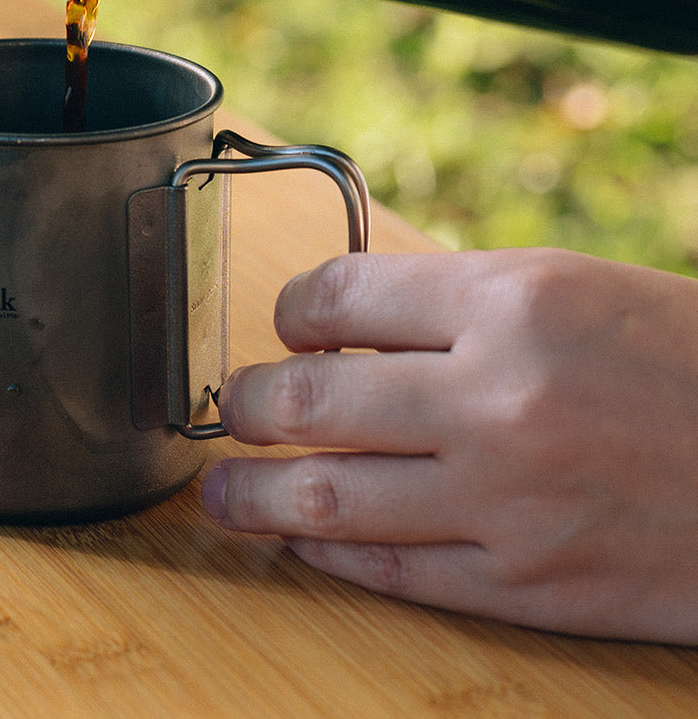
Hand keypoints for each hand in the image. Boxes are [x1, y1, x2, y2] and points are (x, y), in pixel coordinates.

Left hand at [201, 248, 697, 640]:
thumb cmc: (683, 362)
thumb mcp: (572, 290)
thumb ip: (458, 309)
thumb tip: (353, 337)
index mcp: (510, 303)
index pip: (340, 296)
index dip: (292, 309)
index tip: (287, 324)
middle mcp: (495, 398)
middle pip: (312, 400)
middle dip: (252, 404)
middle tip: (237, 408)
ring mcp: (505, 501)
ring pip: (329, 498)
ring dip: (255, 496)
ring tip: (224, 492)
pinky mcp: (526, 586)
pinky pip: (392, 571)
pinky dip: (329, 555)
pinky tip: (303, 542)